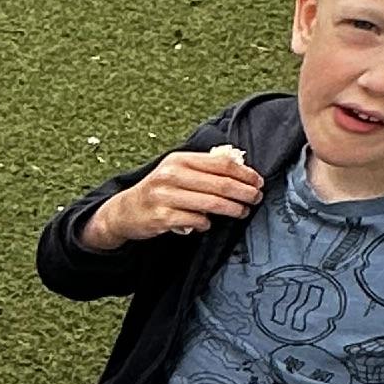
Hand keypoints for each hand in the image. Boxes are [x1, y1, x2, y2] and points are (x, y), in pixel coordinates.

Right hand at [83, 143, 263, 250]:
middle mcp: (171, 175)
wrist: (125, 210)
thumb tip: (239, 167)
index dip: (244, 173)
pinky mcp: (162, 218)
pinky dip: (206, 223)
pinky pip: (196, 221)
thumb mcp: (176, 170)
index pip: (221, 163)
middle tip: (256, 198)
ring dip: (233, 209)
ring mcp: (165, 197)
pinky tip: (208, 223)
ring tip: (242, 211)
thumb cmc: (158, 190)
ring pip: (212, 203)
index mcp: (179, 160)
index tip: (257, 181)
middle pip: (220, 184)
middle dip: (244, 192)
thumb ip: (203, 167)